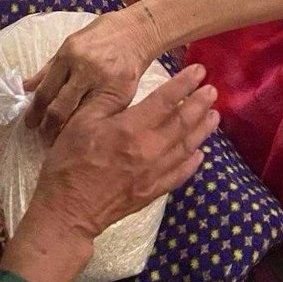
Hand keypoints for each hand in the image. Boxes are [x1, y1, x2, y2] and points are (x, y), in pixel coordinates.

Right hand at [0, 63, 218, 281]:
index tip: (199, 71)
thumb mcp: (80, 122)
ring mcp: (154, 173)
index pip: (166, 100)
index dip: (184, 84)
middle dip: (200, 104)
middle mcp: (150, 149)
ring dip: (203, 130)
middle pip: (183, 122)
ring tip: (214, 116)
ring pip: (186, 147)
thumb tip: (126, 81)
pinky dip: (192, 163)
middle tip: (212, 90)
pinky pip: (180, 175)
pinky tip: (199, 154)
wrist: (68, 211)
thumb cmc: (69, 162)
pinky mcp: (152, 191)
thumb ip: (106, 100)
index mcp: (131, 128)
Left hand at [23, 8, 159, 139]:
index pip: (46, 92)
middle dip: (48, 128)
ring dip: (67, 131)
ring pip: (80, 116)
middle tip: (42, 138)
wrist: (137, 32)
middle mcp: (85, 69)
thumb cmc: (100, 38)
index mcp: (68, 55)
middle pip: (60, 108)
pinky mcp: (122, 92)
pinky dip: (89, 125)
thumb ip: (49, 69)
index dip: (35, 112)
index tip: (30, 124)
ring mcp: (105, 82)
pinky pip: (101, 115)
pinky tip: (83, 132)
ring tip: (60, 141)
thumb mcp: (70, 46)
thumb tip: (27, 88)